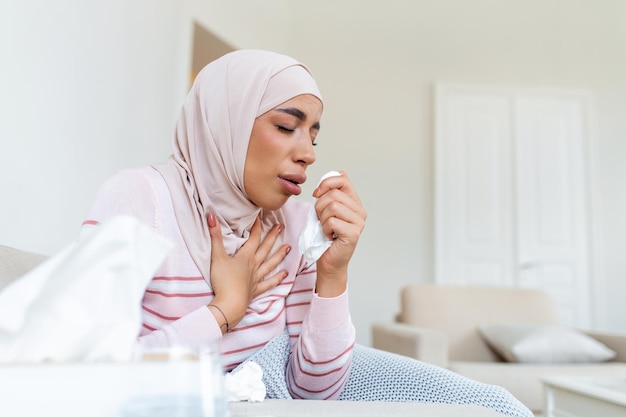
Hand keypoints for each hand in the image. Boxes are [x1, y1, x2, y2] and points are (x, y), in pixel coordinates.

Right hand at [207, 213, 289, 330]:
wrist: (230, 304)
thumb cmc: (223, 281)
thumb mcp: (217, 257)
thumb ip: (215, 236)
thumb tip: (211, 216)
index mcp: (245, 257)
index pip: (253, 238)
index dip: (257, 227)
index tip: (260, 217)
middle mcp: (254, 266)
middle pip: (265, 248)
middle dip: (272, 237)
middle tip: (281, 227)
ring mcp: (256, 278)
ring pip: (270, 264)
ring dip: (279, 255)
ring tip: (289, 247)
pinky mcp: (255, 291)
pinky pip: (269, 283)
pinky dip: (277, 279)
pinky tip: (285, 274)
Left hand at [312, 171, 366, 295]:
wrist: (329, 262)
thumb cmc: (325, 237)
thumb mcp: (325, 211)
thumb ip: (330, 194)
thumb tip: (337, 174)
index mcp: (354, 202)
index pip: (343, 179)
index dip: (326, 183)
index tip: (317, 194)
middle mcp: (360, 211)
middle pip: (334, 194)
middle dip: (319, 206)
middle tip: (321, 219)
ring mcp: (359, 222)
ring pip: (332, 206)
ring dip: (322, 218)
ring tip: (326, 228)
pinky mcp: (353, 233)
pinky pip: (332, 221)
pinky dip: (324, 229)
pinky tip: (328, 236)